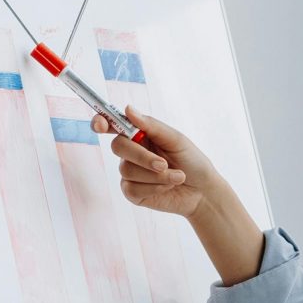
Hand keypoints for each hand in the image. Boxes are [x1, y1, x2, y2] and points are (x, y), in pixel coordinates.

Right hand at [96, 110, 220, 218]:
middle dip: (141, 156)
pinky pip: (131, 188)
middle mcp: (131, 152)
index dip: (101, 122)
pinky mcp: (132, 193)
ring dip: (156, 175)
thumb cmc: (191, 161)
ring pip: (127, 170)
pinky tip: (167, 187)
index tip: (100, 125)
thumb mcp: (175, 139)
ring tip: (177, 177)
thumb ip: (151, 126)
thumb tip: (128, 109)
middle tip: (163, 164)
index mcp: (139, 134)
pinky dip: (153, 188)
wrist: (202, 191)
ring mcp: (130, 173)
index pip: (113, 125)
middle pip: (118, 147)